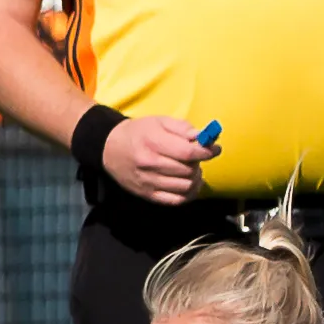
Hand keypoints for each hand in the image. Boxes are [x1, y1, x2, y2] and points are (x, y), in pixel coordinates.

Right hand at [101, 115, 215, 204]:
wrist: (109, 148)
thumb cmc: (138, 132)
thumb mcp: (159, 122)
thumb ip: (183, 128)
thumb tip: (204, 138)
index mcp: (153, 143)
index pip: (188, 152)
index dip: (206, 152)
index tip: (215, 149)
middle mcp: (150, 165)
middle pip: (188, 170)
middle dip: (199, 163)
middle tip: (197, 158)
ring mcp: (148, 182)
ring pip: (185, 186)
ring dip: (195, 179)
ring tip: (192, 170)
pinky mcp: (147, 195)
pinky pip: (175, 201)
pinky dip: (188, 194)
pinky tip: (189, 185)